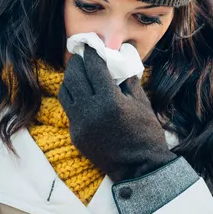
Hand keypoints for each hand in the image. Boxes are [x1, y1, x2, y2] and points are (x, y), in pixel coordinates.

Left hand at [58, 49, 176, 181]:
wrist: (140, 168)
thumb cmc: (146, 134)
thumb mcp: (141, 103)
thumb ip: (127, 80)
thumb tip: (120, 60)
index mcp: (110, 101)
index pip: (94, 68)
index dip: (92, 54)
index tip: (93, 46)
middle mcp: (91, 111)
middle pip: (74, 76)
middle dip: (78, 62)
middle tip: (82, 55)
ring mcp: (80, 124)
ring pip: (66, 91)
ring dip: (71, 78)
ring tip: (79, 72)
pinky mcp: (76, 135)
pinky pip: (69, 109)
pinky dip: (73, 97)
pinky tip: (81, 93)